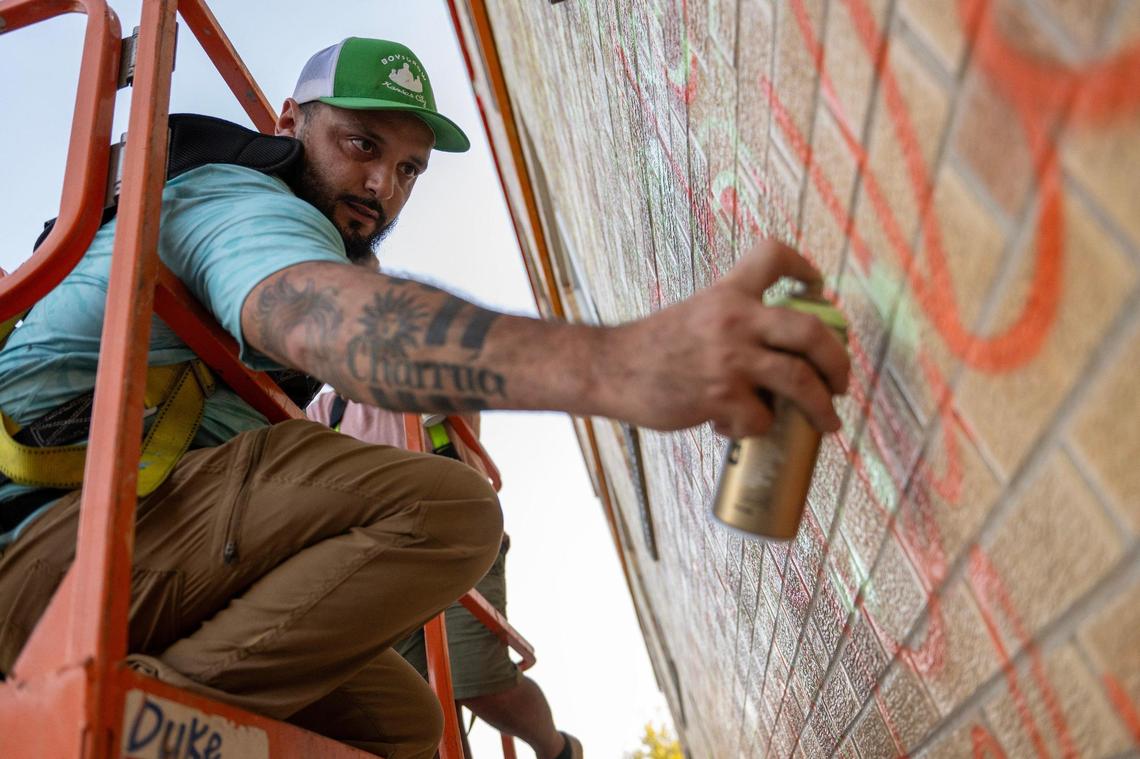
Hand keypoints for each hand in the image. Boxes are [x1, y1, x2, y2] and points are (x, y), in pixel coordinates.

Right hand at [599, 240, 849, 436]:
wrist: (610, 369)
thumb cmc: (651, 347)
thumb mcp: (696, 314)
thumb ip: (733, 323)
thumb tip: (777, 355)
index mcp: (728, 293)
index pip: (774, 257)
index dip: (804, 267)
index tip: (817, 286)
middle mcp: (734, 319)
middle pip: (810, 332)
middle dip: (838, 361)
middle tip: (842, 381)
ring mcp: (729, 359)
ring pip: (799, 381)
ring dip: (822, 406)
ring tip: (828, 421)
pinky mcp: (719, 396)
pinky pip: (760, 419)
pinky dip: (754, 428)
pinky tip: (734, 427)